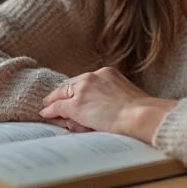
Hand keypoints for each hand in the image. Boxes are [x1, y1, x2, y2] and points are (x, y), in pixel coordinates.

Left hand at [39, 67, 175, 143]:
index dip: (76, 88)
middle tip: (54, 99)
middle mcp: (92, 77)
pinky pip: (58, 107)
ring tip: (47, 107)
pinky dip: (50, 111)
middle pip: (70, 84)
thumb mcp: (126, 95)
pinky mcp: (76, 105)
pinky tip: (45, 114)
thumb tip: (106, 106)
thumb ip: (114, 95)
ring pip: (62, 94)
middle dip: (62, 92)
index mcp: (106, 73)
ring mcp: (83, 90)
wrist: (140, 114)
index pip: (85, 79)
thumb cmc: (141, 110)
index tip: (72, 92)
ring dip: (53, 101)